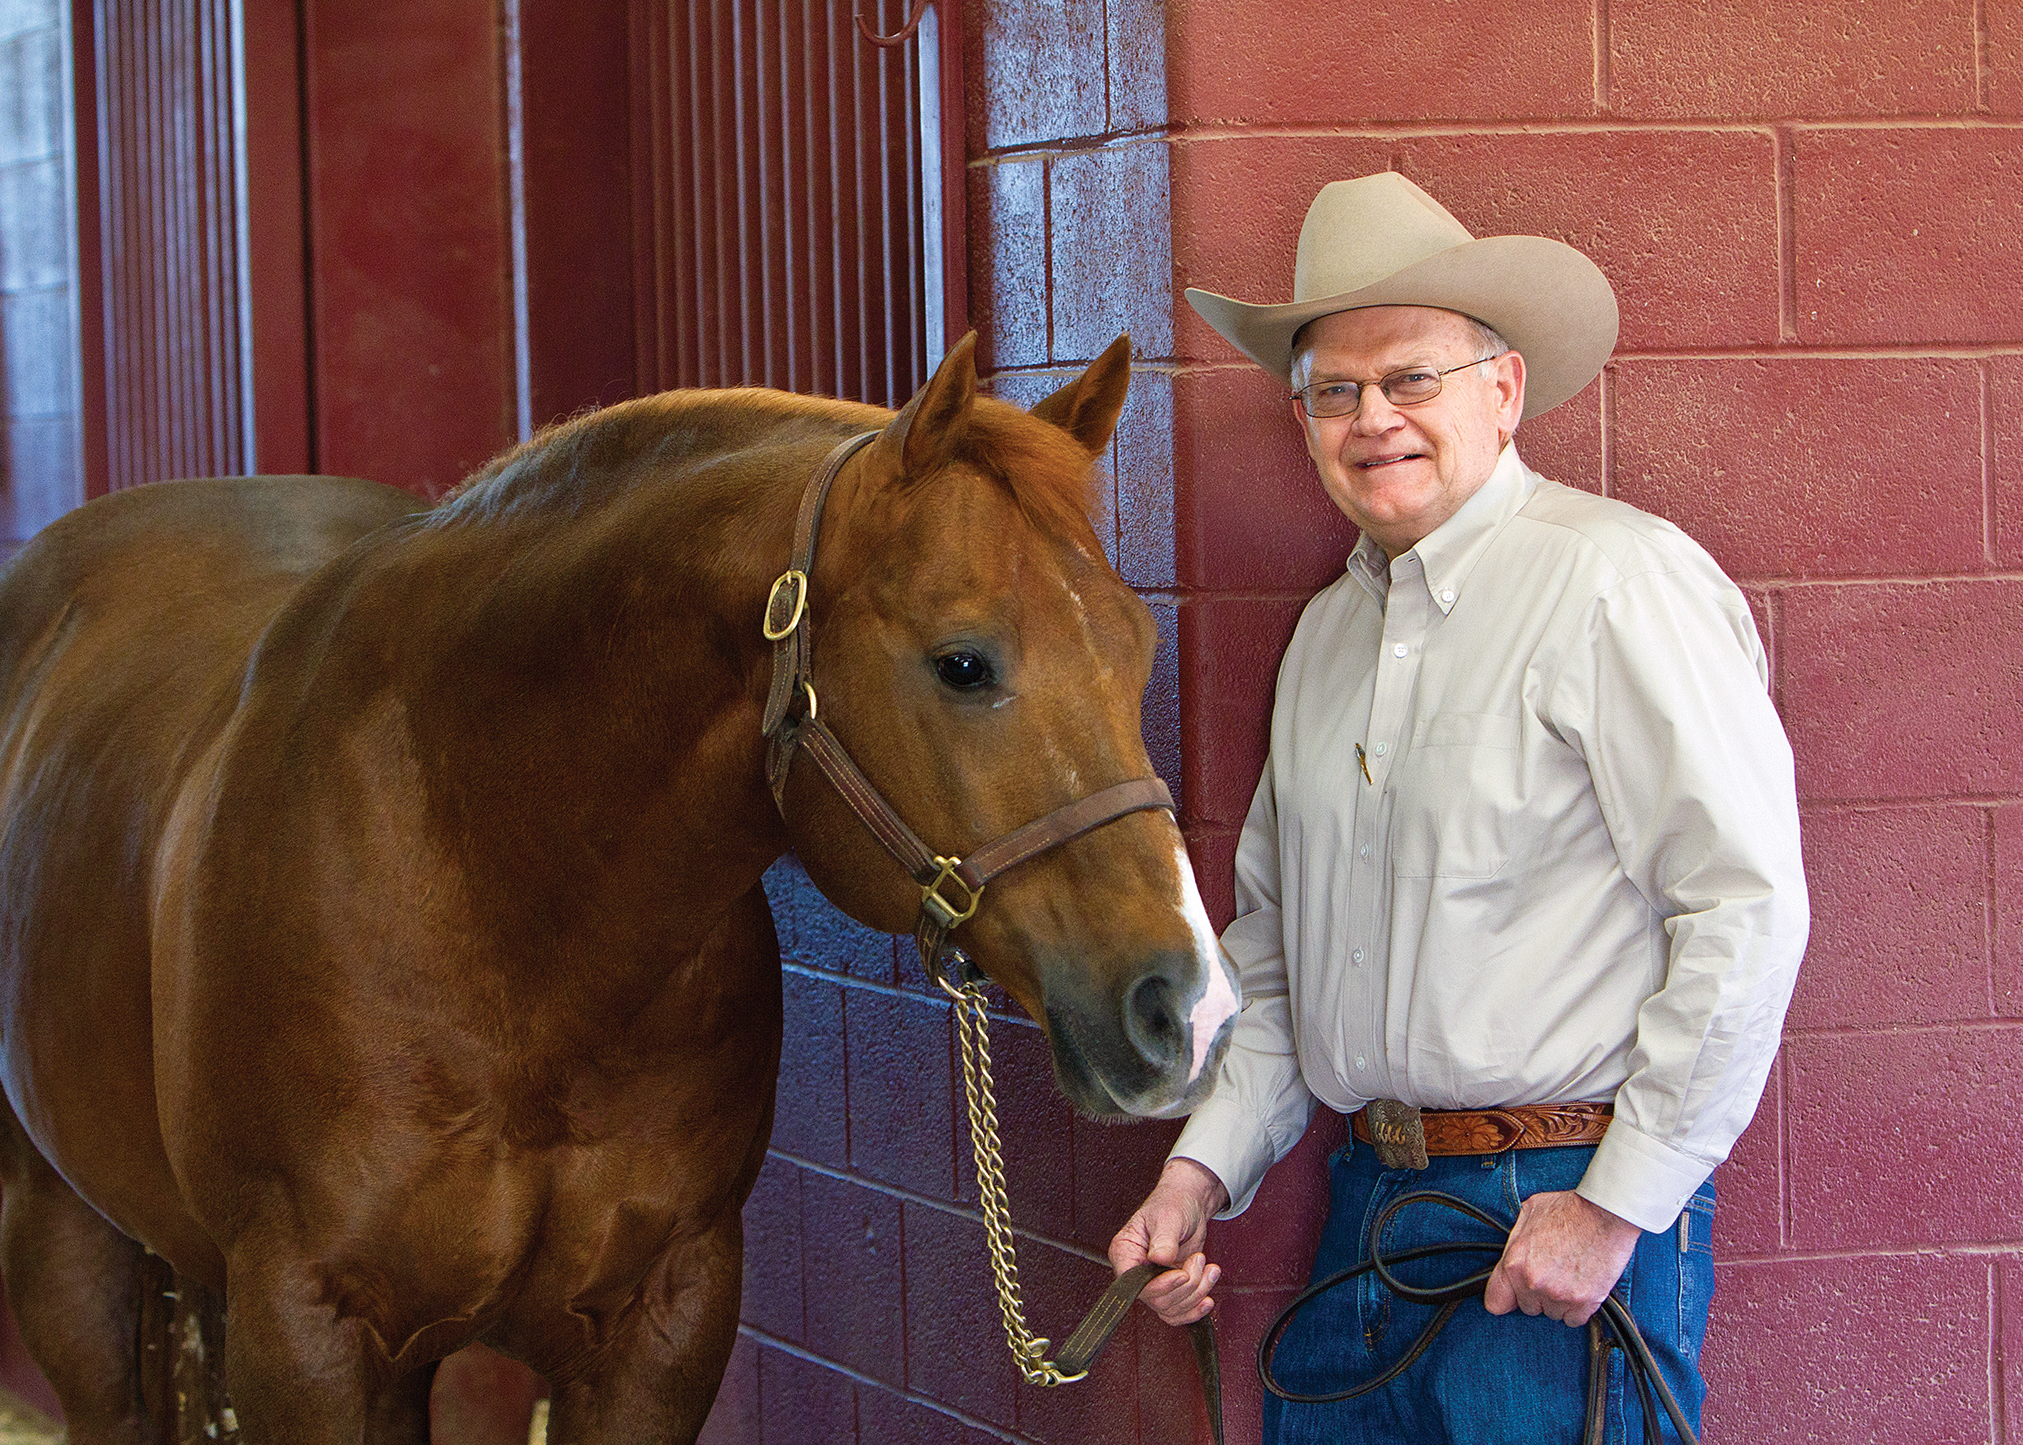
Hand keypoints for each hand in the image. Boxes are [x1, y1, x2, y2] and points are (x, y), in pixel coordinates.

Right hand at [1107, 1157, 1229, 1325]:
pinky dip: (1196, 1308)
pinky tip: (1207, 1297)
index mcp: (1125, 1252)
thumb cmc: (1172, 1204)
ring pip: (1172, 1309)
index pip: (1133, 1283)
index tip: (1181, 1275)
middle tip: (1199, 1259)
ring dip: (1197, 1293)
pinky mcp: (1171, 1289)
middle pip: (1157, 1300)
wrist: (1188, 1205)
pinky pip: (1180, 1312)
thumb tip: (1159, 1258)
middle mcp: (1136, 1272)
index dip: (1160, 1286)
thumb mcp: (1168, 1217)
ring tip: (1208, 1268)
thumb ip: (1164, 1239)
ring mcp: (1154, 1283)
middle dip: (1187, 1286)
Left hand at [1482, 1190, 1641, 1326]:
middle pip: (1527, 1307)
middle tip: (1550, 1274)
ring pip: (1551, 1314)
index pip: (1496, 1302)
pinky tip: (1579, 1288)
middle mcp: (1534, 1282)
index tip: (1512, 1295)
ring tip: (1567, 1276)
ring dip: (1557, 1301)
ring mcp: (1559, 1295)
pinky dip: (1576, 1309)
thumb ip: (1516, 1241)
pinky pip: (1573, 1320)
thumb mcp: (1530, 1213)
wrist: (1606, 1215)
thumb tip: (1511, 1254)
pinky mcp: (1584, 1303)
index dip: (1505, 1297)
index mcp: (1516, 1262)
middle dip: (1536, 1294)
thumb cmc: (1570, 1210)